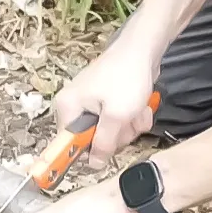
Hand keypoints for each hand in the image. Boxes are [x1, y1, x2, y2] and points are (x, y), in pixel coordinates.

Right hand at [53, 20, 161, 168]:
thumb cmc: (127, 77)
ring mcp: (92, 103)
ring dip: (128, 126)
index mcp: (68, 107)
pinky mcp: (107, 101)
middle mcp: (75, 106)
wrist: (144, 47)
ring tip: (136, 109)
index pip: (67, 144)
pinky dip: (131, 117)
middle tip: (126, 121)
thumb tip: (93, 165)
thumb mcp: (117, 116)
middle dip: (115, 135)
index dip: (83, 154)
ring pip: (109, 133)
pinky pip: (118, 121)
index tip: (97, 158)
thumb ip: (104, 143)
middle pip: (92, 141)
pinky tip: (139, 106)